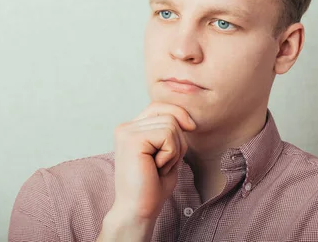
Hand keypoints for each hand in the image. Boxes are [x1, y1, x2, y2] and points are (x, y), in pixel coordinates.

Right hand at [109, 101, 196, 222]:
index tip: (191, 128)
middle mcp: (125, 127)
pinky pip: (167, 136)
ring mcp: (126, 132)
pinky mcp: (132, 139)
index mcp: (131, 129)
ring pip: (171, 124)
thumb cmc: (152, 187)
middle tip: (164, 163)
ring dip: (174, 150)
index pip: (159, 106)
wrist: (138, 210)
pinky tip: (156, 167)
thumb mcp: (166, 153)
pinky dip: (170, 154)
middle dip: (178, 140)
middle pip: (169, 114)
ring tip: (158, 166)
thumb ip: (171, 133)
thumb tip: (187, 119)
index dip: (178, 114)